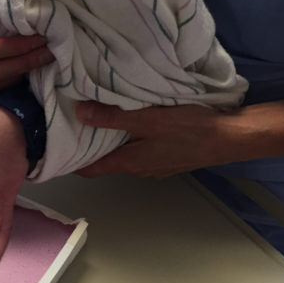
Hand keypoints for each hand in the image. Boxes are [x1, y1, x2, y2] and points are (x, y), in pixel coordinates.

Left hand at [74, 101, 283, 178]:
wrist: (230, 138)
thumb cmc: (189, 129)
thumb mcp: (147, 119)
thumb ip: (113, 117)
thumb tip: (79, 113)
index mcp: (129, 163)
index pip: (89, 169)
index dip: (69, 162)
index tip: (53, 150)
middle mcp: (139, 169)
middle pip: (105, 161)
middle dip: (87, 146)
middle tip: (71, 125)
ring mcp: (155, 165)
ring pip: (123, 154)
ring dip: (109, 141)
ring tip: (95, 119)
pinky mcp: (168, 156)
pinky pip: (139, 149)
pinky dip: (128, 138)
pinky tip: (129, 122)